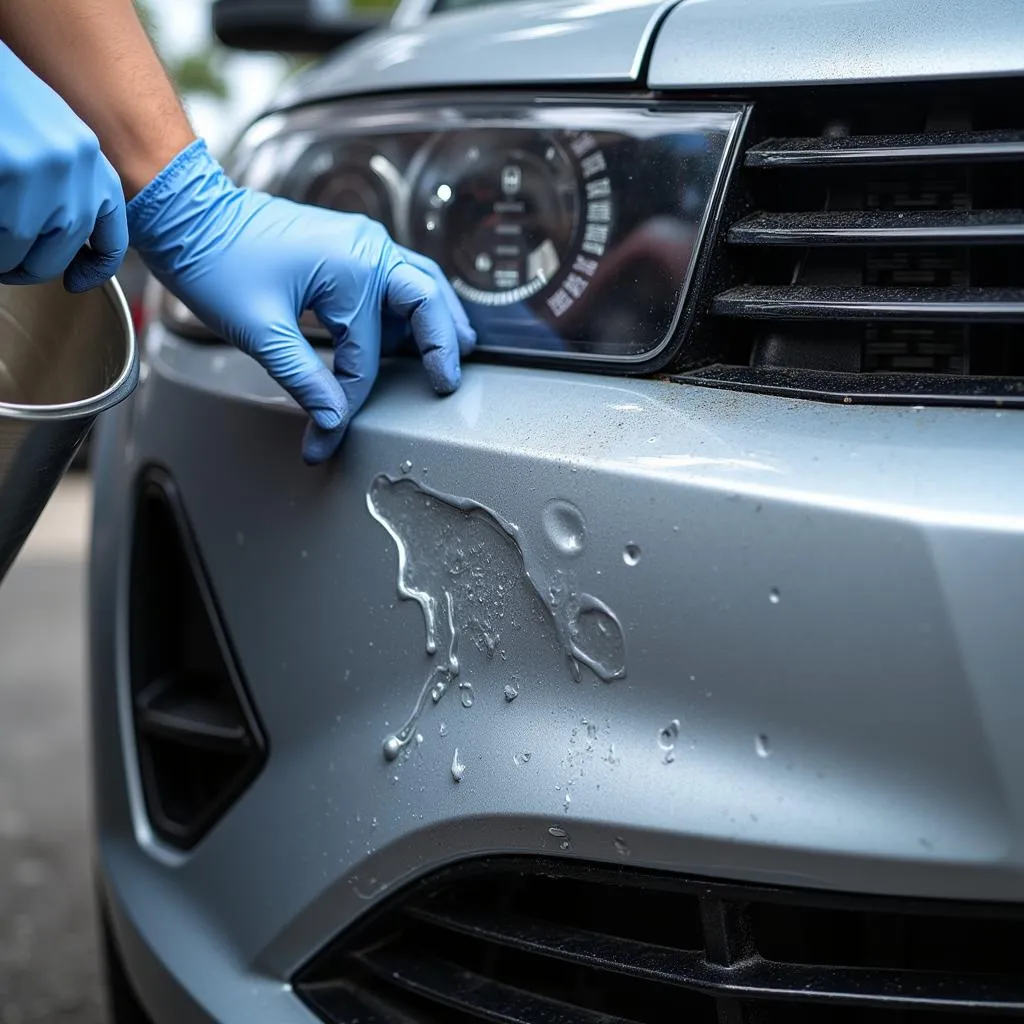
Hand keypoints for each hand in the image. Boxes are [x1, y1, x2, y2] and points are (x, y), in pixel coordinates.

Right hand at [0, 43, 126, 291]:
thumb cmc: (6, 97)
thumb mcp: (51, 140)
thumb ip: (67, 186)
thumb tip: (67, 240)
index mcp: (91, 162)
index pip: (112, 238)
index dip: (93, 269)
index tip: (76, 282)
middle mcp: (75, 168)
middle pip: (59, 254)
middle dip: (28, 267)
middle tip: (8, 264)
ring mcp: (41, 171)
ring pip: (22, 252)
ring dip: (3, 257)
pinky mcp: (10, 171)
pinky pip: (0, 238)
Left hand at [127, 140, 475, 463]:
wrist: (187, 213)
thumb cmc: (217, 259)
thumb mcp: (260, 331)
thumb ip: (304, 379)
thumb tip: (332, 417)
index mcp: (353, 269)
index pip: (366, 355)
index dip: (351, 401)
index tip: (328, 435)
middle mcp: (368, 249)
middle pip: (428, 302)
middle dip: (443, 344)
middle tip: (447, 383)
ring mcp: (360, 243)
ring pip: (419, 285)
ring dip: (435, 320)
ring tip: (450, 353)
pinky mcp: (347, 246)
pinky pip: (395, 278)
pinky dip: (409, 307)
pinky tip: (407, 332)